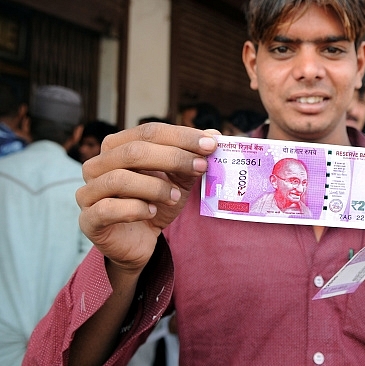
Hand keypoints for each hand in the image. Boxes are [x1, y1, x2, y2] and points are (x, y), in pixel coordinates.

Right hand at [76, 123, 218, 272]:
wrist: (138, 243)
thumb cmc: (155, 204)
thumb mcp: (178, 179)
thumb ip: (192, 157)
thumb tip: (214, 133)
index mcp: (117, 147)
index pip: (149, 132)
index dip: (181, 136)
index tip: (211, 145)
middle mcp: (97, 165)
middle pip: (133, 151)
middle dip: (173, 158)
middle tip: (201, 166)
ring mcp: (88, 192)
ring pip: (119, 178)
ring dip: (155, 186)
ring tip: (175, 197)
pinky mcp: (89, 220)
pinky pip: (107, 208)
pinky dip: (134, 209)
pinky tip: (151, 212)